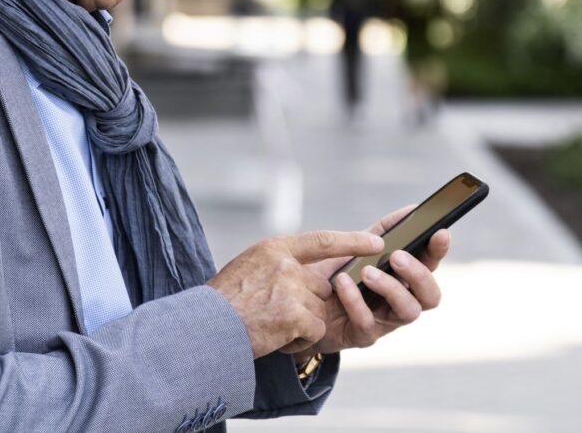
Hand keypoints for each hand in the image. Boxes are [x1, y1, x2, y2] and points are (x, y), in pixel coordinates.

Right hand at [206, 230, 384, 358]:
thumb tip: (308, 274)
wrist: (205, 328)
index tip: (376, 243)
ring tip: (271, 325)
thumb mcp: (249, 267)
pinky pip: (315, 330)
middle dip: (308, 304)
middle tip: (277, 313)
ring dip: (302, 324)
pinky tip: (276, 337)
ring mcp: (292, 289)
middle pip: (322, 286)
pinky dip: (300, 340)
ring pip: (320, 310)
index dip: (351, 241)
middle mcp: (286, 264)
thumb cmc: (224, 302)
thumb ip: (279, 264)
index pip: (322, 240)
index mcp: (274, 248)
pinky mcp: (296, 315)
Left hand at [284, 204, 450, 357]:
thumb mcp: (358, 247)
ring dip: (391, 288)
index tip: (440, 232)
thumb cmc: (336, 273)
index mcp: (404, 278)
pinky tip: (343, 282)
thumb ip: (384, 230)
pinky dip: (356, 300)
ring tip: (368, 271)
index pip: (431, 265)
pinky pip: (367, 323)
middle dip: (419, 275)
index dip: (438, 250)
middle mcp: (401, 301)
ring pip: (408, 311)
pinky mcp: (361, 336)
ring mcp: (384, 322)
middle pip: (430, 296)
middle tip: (397, 256)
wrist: (300, 302)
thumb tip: (412, 209)